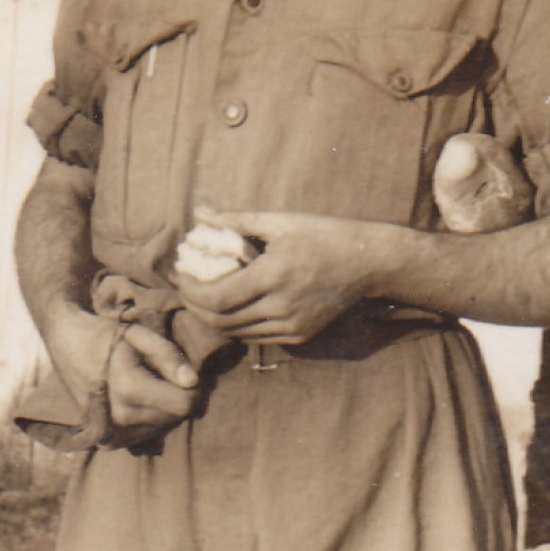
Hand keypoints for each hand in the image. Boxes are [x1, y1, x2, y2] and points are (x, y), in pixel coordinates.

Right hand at [104, 324, 199, 445]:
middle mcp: (119, 417)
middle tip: (160, 373)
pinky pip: (147, 435)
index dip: (192, 387)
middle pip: (175, 417)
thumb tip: (193, 381)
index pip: (184, 404)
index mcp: (128, 388)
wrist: (68, 347)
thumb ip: (168, 356)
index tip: (183, 371)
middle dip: (176, 395)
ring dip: (163, 408)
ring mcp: (112, 433)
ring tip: (145, 384)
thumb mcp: (140, 335)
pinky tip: (137, 400)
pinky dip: (149, 418)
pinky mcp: (109, 442)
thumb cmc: (107, 337)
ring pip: (163, 427)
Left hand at [176, 209, 386, 345]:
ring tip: (203, 296)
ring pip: (236, 333)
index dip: (191, 291)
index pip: (216, 298)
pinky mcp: (300, 336)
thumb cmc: (323, 235)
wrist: (368, 263)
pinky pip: (257, 337)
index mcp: (274, 275)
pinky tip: (232, 306)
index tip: (181, 274)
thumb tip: (199, 213)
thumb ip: (236, 220)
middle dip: (195, 307)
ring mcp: (292, 326)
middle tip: (186, 287)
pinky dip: (237, 325)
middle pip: (221, 321)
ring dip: (213, 318)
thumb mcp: (280, 221)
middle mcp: (282, 306)